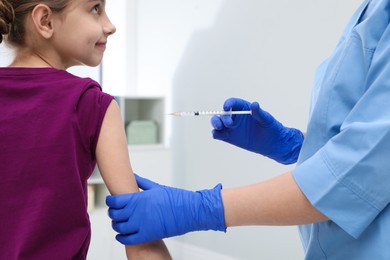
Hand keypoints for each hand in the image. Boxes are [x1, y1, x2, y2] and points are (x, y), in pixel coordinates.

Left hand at [106, 174, 225, 244]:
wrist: (190, 211)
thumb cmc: (175, 197)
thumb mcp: (156, 187)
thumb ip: (141, 182)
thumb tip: (132, 176)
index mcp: (139, 198)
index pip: (115, 201)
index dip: (110, 202)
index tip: (111, 201)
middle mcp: (138, 211)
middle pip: (115, 214)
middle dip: (112, 213)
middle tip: (115, 212)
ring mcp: (142, 224)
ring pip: (119, 228)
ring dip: (116, 225)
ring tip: (118, 223)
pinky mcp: (147, 235)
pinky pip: (128, 240)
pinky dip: (121, 238)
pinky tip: (121, 235)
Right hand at [211, 98, 303, 163]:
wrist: (272, 143)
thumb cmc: (271, 128)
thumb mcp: (267, 119)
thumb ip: (259, 113)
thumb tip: (254, 104)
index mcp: (243, 108)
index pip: (232, 103)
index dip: (227, 104)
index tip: (226, 108)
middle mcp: (234, 116)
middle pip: (222, 113)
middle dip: (222, 117)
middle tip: (228, 124)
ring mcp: (230, 127)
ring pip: (217, 122)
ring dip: (215, 124)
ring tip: (220, 128)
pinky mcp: (228, 137)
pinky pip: (218, 134)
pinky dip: (216, 134)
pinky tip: (223, 136)